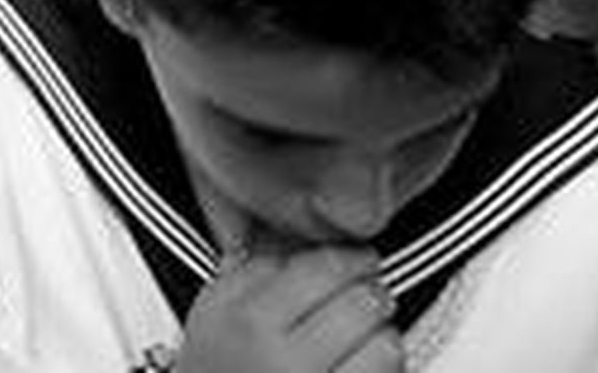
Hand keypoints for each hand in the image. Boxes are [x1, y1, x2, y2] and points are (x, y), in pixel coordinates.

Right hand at [176, 247, 403, 372]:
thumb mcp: (211, 312)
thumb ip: (253, 267)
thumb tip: (297, 238)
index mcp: (252, 322)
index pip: (325, 268)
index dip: (352, 257)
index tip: (360, 258)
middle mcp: (288, 362)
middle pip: (364, 303)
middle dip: (373, 293)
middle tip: (368, 293)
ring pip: (386, 348)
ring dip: (383, 337)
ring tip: (366, 338)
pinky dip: (382, 372)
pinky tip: (358, 369)